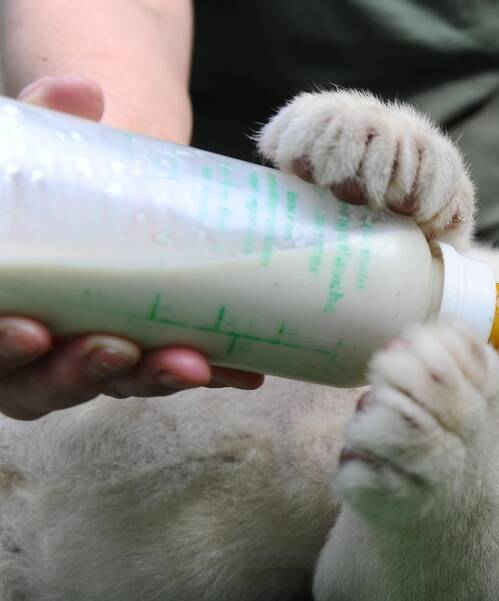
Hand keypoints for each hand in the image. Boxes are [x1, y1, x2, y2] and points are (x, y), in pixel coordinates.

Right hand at [0, 74, 262, 420]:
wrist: (99, 191)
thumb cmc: (52, 178)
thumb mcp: (38, 150)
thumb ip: (48, 121)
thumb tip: (81, 89)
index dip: (0, 348)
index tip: (33, 330)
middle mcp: (27, 346)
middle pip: (43, 382)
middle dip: (81, 371)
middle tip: (119, 349)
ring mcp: (86, 357)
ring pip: (111, 384)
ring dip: (151, 378)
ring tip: (192, 363)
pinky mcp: (142, 355)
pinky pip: (171, 373)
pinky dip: (209, 372)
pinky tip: (245, 371)